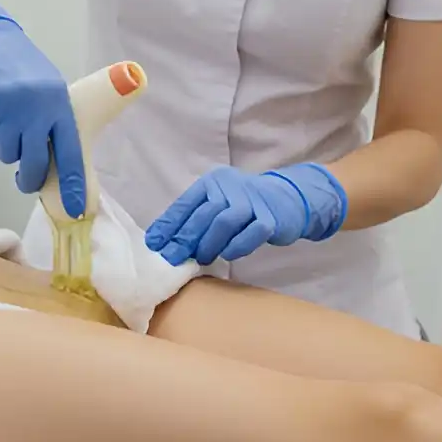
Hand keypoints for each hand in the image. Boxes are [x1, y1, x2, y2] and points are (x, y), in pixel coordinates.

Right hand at [0, 0, 86, 215]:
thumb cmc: (23, 68)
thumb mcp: (50, 89)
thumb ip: (54, 121)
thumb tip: (58, 164)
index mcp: (58, 104)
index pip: (70, 151)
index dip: (73, 183)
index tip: (76, 209)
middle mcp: (34, 109)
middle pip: (34, 163)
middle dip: (29, 178)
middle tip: (26, 180)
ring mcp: (7, 110)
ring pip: (7, 154)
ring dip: (6, 146)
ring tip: (7, 120)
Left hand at [144, 163, 347, 266]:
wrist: (288, 199)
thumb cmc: (246, 206)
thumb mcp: (219, 203)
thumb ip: (197, 218)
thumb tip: (166, 242)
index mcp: (213, 181)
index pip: (186, 204)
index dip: (168, 225)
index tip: (153, 244)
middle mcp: (231, 186)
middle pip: (204, 213)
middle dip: (184, 238)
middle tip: (171, 258)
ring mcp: (253, 200)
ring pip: (225, 222)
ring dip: (209, 244)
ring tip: (200, 259)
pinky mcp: (271, 218)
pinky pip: (251, 234)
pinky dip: (236, 246)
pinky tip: (228, 255)